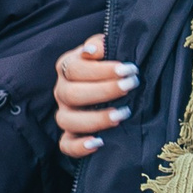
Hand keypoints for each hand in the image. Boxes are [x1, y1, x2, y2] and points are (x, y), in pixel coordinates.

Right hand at [53, 33, 134, 158]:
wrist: (115, 84)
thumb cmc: (112, 64)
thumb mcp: (107, 49)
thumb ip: (101, 44)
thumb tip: (93, 51)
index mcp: (67, 67)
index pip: (75, 68)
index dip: (101, 69)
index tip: (128, 69)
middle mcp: (62, 91)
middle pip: (71, 94)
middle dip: (104, 90)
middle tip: (131, 85)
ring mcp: (65, 114)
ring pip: (67, 121)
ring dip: (95, 119)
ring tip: (122, 114)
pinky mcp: (70, 136)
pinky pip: (66, 146)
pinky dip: (79, 147)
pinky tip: (98, 142)